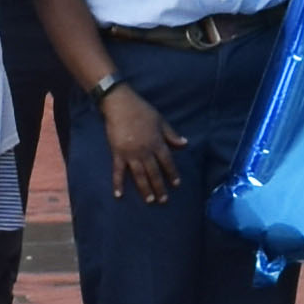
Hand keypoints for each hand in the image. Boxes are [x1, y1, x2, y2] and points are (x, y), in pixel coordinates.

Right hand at [100, 84, 186, 203]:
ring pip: (140, 175)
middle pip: (154, 172)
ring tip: (150, 200)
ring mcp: (131, 153)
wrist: (120, 104)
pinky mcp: (118, 153)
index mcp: (157, 142)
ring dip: (145, 189)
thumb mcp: (160, 120)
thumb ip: (172, 134)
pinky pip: (118, 171)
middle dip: (160, 187)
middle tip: (163, 200)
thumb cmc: (141, 110)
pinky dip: (118, 183)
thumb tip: (185, 144)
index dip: (172, 173)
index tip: (176, 184)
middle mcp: (145, 151)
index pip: (167, 161)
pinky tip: (118, 195)